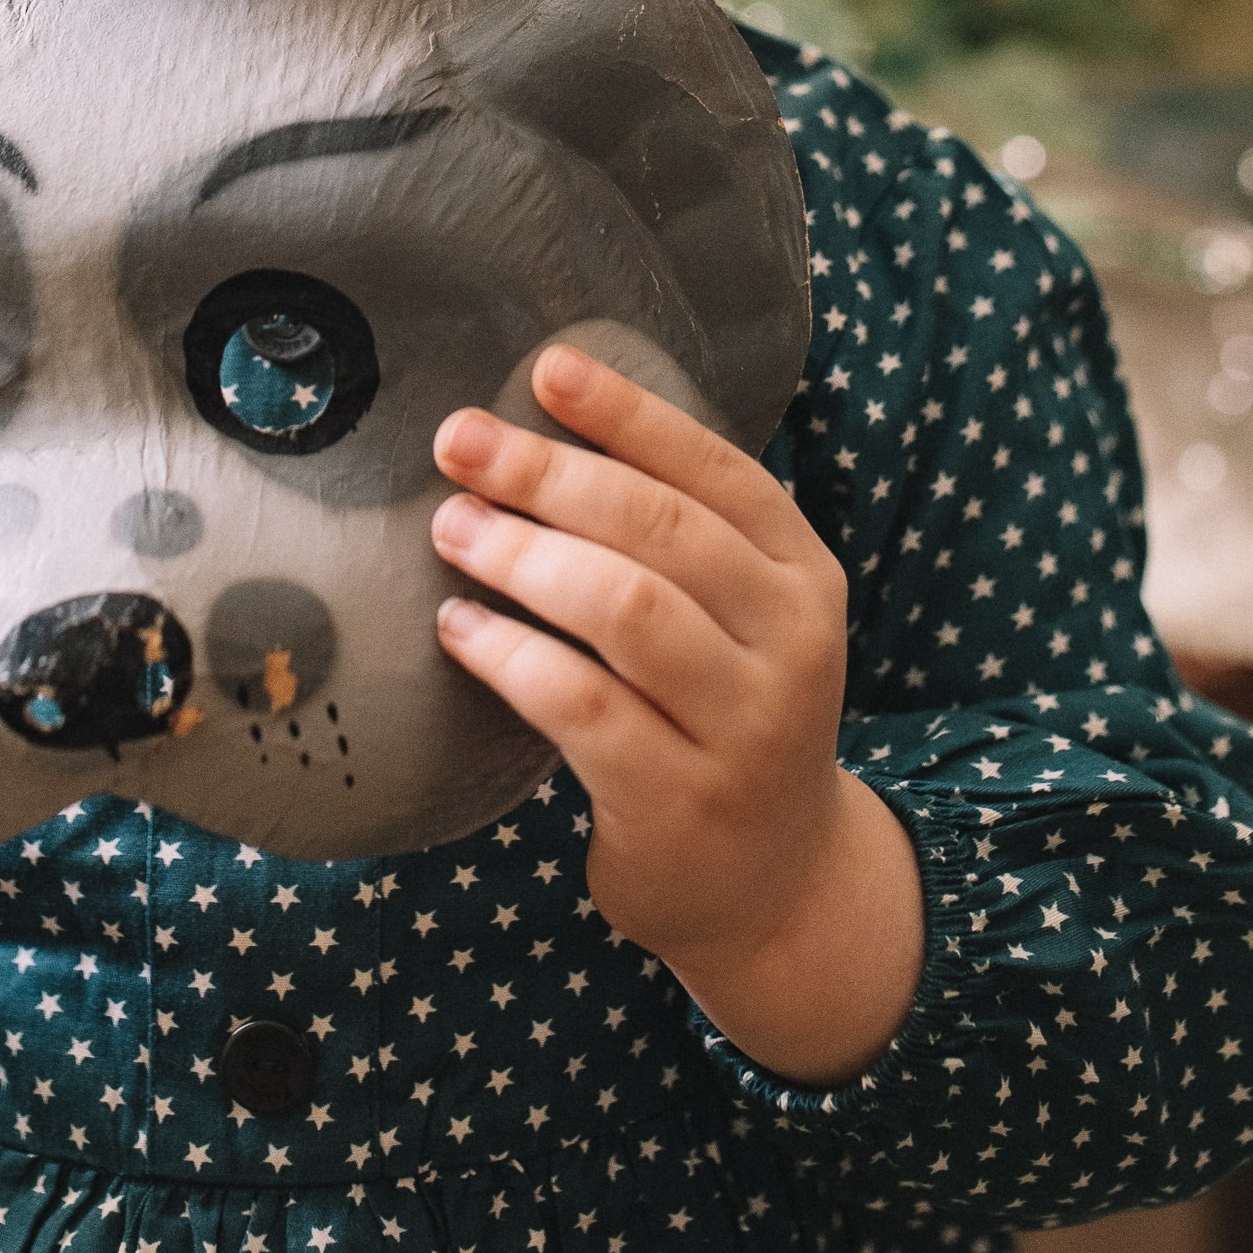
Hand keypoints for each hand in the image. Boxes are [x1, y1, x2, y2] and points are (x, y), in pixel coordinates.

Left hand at [430, 345, 924, 1083]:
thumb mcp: (739, 618)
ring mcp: (743, 728)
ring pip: (623, 609)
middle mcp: (791, 643)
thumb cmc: (724, 715)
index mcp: (802, 574)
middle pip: (659, 530)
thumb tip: (540, 429)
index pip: (715, 470)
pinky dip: (509, 655)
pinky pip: (581, 706)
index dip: (629, 413)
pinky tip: (457, 629)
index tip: (547, 367)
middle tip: (459, 444)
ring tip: (450, 527)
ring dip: (522, 556)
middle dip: (548, 475)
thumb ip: (674, 537)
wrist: (775, 884)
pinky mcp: (679, 801)